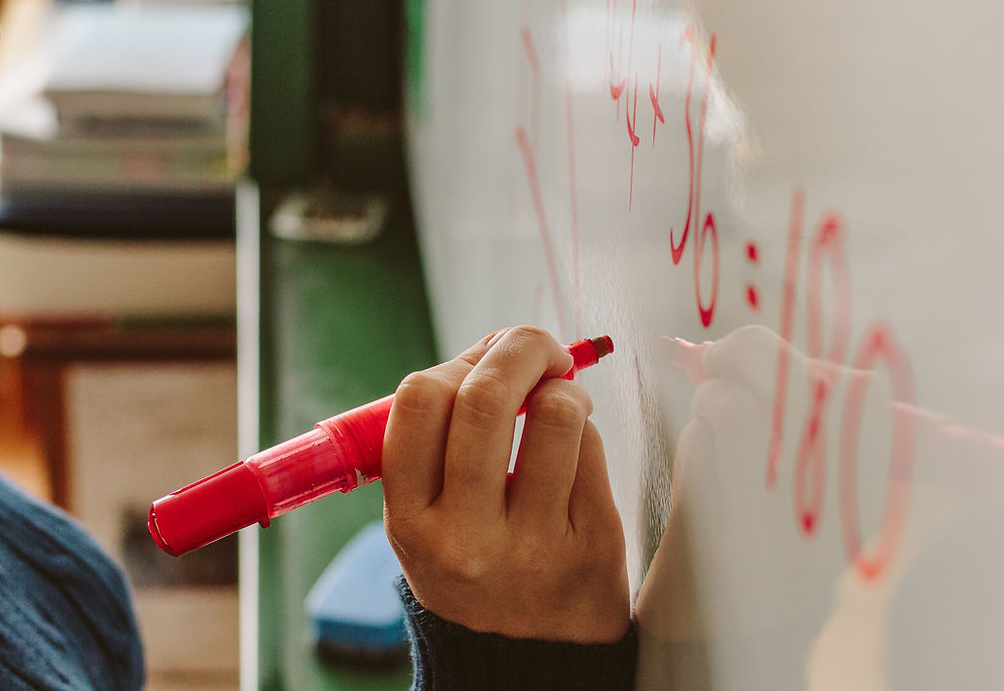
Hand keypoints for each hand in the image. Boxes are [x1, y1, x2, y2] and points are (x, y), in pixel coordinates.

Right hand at [382, 325, 629, 642]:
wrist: (529, 656)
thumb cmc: (470, 558)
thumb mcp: (423, 517)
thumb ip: (437, 439)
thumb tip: (492, 348)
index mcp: (411, 520)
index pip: (419, 403)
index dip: (456, 360)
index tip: (481, 357)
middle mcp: (466, 536)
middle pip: (486, 399)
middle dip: (518, 348)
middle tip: (536, 347)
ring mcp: (533, 544)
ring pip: (555, 416)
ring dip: (561, 387)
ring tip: (559, 397)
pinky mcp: (592, 545)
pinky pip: (592, 449)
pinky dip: (584, 430)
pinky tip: (574, 448)